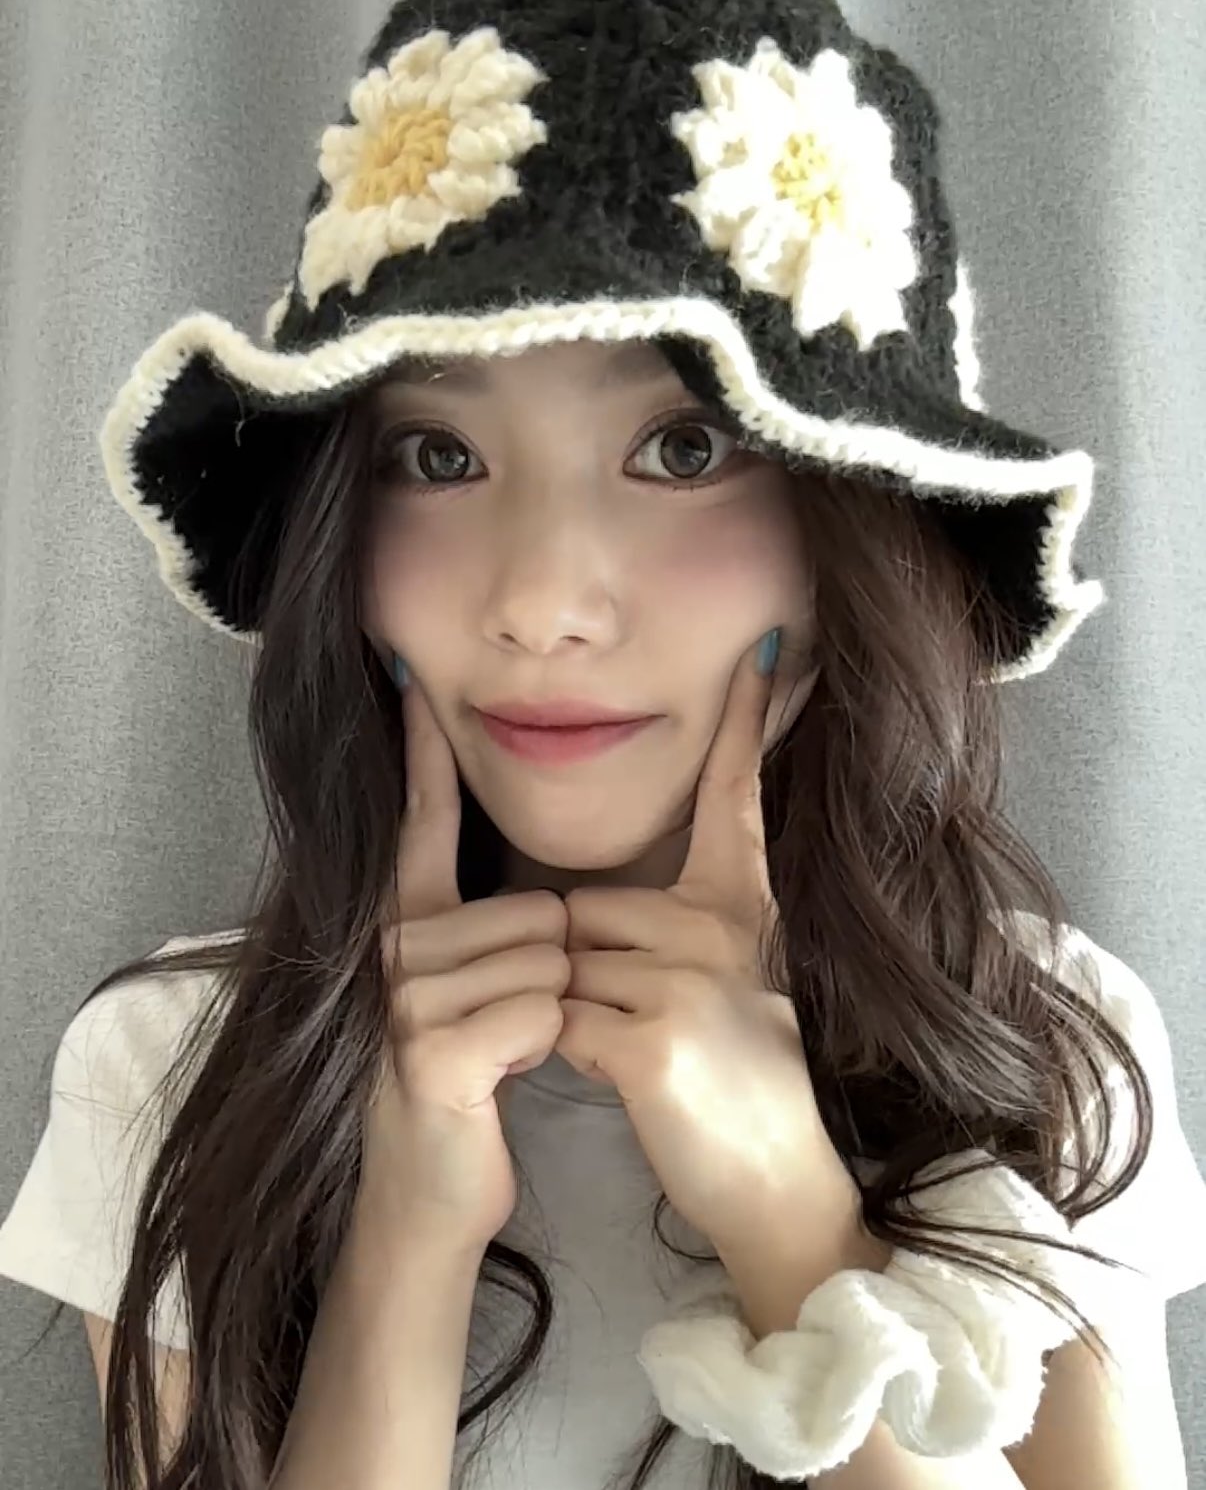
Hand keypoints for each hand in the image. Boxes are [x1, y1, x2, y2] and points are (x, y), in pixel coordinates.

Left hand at [553, 631, 857, 1260]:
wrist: (773, 1180)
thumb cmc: (736, 1081)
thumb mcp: (730, 980)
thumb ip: (681, 927)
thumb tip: (594, 907)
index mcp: (737, 906)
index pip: (733, 799)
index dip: (742, 726)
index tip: (759, 652)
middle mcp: (716, 926)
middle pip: (582, 908)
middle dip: (581, 968)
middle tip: (644, 1026)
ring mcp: (685, 977)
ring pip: (562, 963)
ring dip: (575, 1013)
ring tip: (641, 1052)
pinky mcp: (649, 1034)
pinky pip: (559, 1020)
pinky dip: (572, 1056)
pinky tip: (631, 1081)